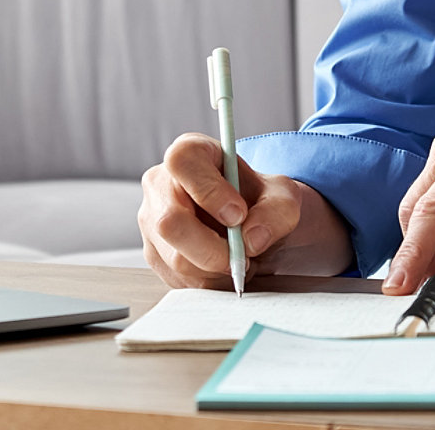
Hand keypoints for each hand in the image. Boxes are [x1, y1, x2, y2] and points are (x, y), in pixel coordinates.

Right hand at [138, 133, 353, 287]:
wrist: (253, 223)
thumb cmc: (260, 200)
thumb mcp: (282, 197)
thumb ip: (275, 212)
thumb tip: (252, 238)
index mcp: (190, 152)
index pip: (183, 162)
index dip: (209, 191)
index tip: (238, 214)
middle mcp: (161, 183)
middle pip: (170, 221)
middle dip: (212, 249)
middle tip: (243, 256)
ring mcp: (151, 221)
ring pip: (175, 257)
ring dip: (215, 270)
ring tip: (240, 260)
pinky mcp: (154, 254)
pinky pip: (177, 279)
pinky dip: (209, 281)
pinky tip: (225, 269)